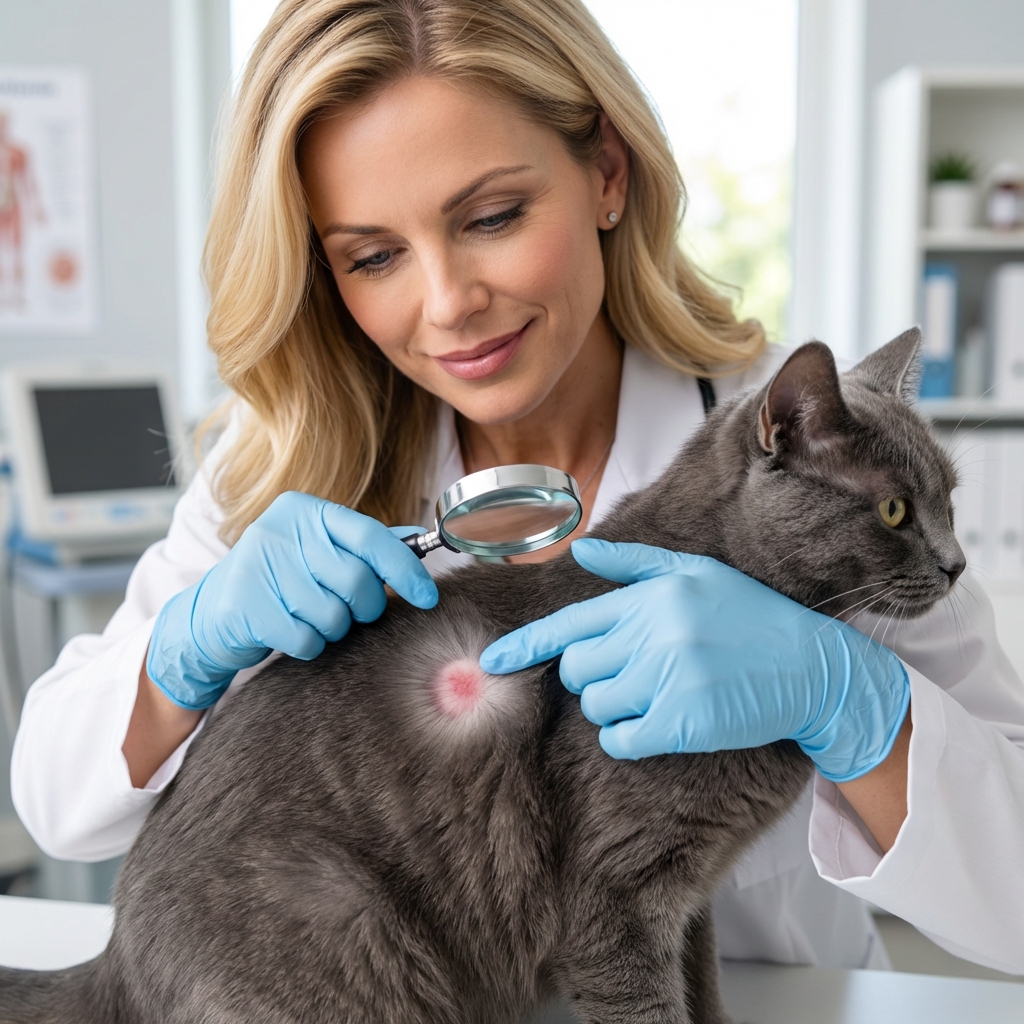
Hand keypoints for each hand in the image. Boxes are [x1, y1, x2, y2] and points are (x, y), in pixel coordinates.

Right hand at [147, 492, 437, 709]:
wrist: (210, 616)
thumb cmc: (280, 582)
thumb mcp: (319, 553)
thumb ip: (368, 545)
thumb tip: (419, 539)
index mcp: (304, 510)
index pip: (371, 537)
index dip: (406, 570)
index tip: (428, 596)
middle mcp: (279, 529)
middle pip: (357, 580)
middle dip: (364, 607)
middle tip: (350, 611)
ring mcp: (259, 566)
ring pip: (333, 614)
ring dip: (332, 628)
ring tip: (310, 617)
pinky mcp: (245, 606)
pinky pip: (306, 638)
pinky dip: (308, 645)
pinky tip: (290, 632)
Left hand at [480, 539, 908, 782]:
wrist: (811, 665)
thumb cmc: (749, 615)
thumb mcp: (695, 573)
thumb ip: (633, 563)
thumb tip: (581, 550)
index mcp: (649, 598)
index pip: (568, 626)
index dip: (522, 646)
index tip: (489, 663)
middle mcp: (653, 634)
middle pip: (577, 670)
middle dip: (593, 676)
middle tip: (632, 672)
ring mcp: (667, 679)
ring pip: (596, 706)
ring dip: (615, 706)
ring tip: (656, 693)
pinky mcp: (683, 722)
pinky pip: (622, 739)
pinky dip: (630, 738)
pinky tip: (658, 723)